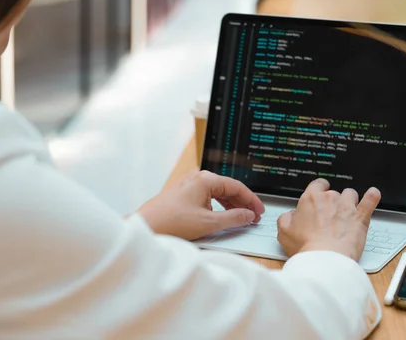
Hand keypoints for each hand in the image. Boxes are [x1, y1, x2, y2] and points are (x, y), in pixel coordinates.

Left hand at [137, 170, 264, 239]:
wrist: (146, 227)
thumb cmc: (171, 222)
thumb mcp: (209, 222)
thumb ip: (233, 218)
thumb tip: (248, 215)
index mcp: (206, 179)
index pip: (237, 186)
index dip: (251, 200)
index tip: (259, 211)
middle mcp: (198, 178)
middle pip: (228, 188)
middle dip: (242, 203)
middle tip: (253, 217)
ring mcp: (190, 186)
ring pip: (218, 193)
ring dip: (231, 205)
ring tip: (241, 218)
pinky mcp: (184, 195)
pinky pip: (208, 198)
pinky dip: (219, 207)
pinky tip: (223, 217)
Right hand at [277, 178, 380, 260]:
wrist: (325, 259)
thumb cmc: (306, 247)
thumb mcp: (284, 233)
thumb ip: (286, 219)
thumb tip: (290, 215)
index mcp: (310, 199)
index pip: (317, 184)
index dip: (319, 189)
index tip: (319, 195)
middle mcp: (330, 198)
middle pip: (333, 192)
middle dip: (332, 202)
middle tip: (329, 217)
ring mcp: (347, 206)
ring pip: (350, 194)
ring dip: (349, 201)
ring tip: (346, 213)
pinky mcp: (360, 217)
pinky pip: (370, 200)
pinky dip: (372, 197)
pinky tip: (373, 194)